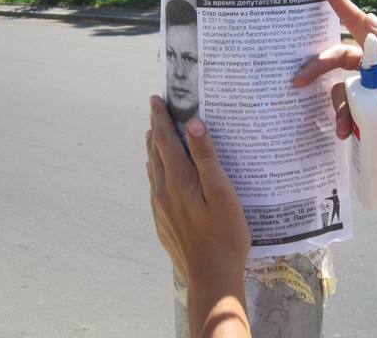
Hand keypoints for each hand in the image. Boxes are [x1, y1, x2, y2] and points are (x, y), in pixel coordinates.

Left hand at [146, 95, 249, 283]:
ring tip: (153, 136)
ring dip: (153, 149)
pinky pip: (154, 188)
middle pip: (155, 152)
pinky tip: (160, 175)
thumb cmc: (224, 234)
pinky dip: (156, 171)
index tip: (155, 99)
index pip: (164, 139)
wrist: (210, 277)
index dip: (160, 117)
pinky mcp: (162, 222)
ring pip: (152, 170)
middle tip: (155, 111)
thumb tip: (193, 124)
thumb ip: (206, 157)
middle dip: (155, 129)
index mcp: (178, 179)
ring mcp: (159, 208)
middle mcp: (162, 191)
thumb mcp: (221, 192)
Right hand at [293, 0, 376, 172]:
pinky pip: (341, 110)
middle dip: (317, 67)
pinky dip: (340, 121)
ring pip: (337, 89)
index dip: (340, 2)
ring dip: (337, 107)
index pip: (357, 23)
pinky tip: (344, 133)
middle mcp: (371, 69)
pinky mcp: (359, 112)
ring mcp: (364, 91)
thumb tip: (370, 18)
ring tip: (344, 125)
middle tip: (298, 79)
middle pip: (336, 58)